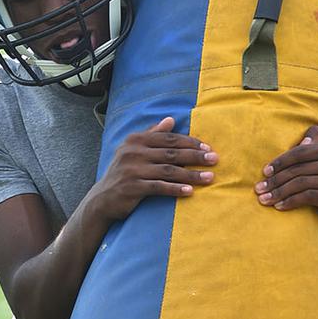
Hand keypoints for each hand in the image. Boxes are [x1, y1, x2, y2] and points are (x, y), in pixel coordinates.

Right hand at [91, 117, 216, 221]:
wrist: (102, 199)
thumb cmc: (123, 173)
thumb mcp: (133, 150)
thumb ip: (152, 134)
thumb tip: (171, 119)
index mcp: (135, 140)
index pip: (169, 138)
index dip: (190, 142)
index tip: (208, 147)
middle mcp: (133, 152)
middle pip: (172, 153)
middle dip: (196, 156)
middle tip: (215, 159)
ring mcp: (132, 170)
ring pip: (168, 170)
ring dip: (191, 174)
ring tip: (209, 177)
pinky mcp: (132, 187)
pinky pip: (159, 187)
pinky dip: (176, 189)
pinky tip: (190, 191)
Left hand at [254, 125, 317, 222]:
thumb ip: (311, 144)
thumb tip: (296, 141)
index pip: (299, 152)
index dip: (280, 161)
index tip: (264, 172)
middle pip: (297, 169)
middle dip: (274, 180)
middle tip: (259, 188)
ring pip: (299, 184)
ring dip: (278, 192)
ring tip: (264, 199)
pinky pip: (307, 197)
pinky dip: (290, 202)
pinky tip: (279, 206)